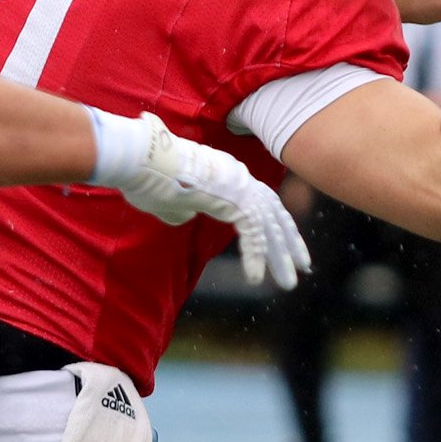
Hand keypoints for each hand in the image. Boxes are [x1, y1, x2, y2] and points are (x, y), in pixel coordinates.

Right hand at [96, 111, 309, 289]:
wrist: (138, 158)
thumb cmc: (145, 176)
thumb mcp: (166, 198)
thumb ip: (180, 207)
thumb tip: (183, 216)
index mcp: (227, 174)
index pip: (261, 201)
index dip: (275, 225)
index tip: (286, 245)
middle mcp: (238, 177)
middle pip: (273, 213)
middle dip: (288, 243)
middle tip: (302, 268)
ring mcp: (238, 186)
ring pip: (269, 226)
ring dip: (279, 257)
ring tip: (288, 283)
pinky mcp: (231, 198)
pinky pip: (251, 232)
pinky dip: (254, 256)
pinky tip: (254, 278)